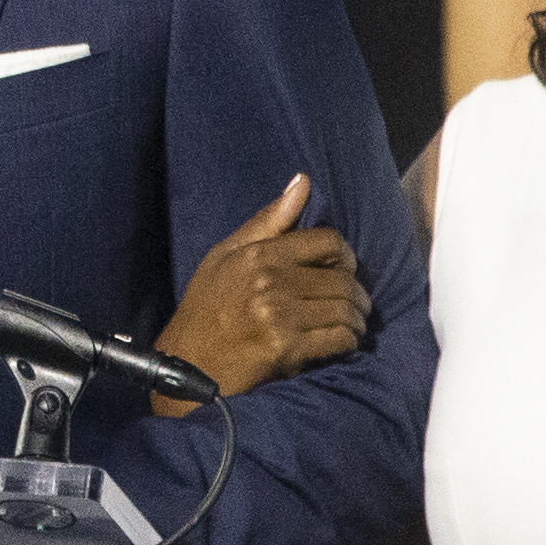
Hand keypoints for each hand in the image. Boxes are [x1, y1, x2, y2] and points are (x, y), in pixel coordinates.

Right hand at [151, 176, 367, 410]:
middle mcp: (271, 281)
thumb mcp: (226, 255)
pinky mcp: (286, 348)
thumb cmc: (206, 307)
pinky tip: (340, 342)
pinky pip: (338, 339)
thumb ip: (268, 220)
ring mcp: (279, 316)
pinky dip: (347, 341)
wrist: (188, 363)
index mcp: (259, 254)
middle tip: (355, 304)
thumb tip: (304, 182)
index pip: (328, 242)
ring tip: (351, 323)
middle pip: (342, 280)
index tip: (345, 269)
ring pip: (345, 310)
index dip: (346, 255)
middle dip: (356, 294)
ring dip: (355, 320)